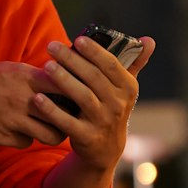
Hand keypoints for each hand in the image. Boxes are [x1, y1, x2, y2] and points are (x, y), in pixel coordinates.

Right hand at [0, 60, 69, 148]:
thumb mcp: (9, 69)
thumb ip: (33, 77)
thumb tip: (56, 79)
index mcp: (27, 77)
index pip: (66, 87)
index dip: (75, 96)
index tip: (77, 100)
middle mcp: (24, 98)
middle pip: (64, 116)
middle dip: (68, 121)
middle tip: (68, 121)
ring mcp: (13, 118)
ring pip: (49, 135)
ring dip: (50, 134)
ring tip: (46, 130)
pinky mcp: (1, 135)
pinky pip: (25, 142)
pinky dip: (25, 139)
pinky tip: (18, 132)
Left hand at [32, 33, 154, 173]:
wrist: (106, 148)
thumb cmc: (111, 107)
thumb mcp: (125, 88)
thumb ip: (134, 62)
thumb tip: (148, 39)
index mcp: (128, 88)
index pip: (111, 65)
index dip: (95, 51)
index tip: (77, 39)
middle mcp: (118, 104)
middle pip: (94, 78)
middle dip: (72, 60)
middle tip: (52, 46)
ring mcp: (103, 122)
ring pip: (82, 97)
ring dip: (63, 80)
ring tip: (46, 66)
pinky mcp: (87, 137)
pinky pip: (67, 122)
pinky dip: (52, 111)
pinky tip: (38, 98)